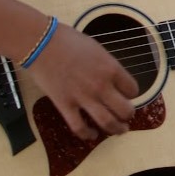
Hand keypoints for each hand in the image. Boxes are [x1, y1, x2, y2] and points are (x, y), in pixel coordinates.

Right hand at [21, 24, 139, 140]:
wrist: (42, 43)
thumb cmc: (69, 40)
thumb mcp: (97, 49)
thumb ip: (107, 66)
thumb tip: (112, 77)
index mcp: (111, 69)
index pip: (132, 89)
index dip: (132, 94)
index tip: (127, 95)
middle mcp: (101, 86)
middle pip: (125, 110)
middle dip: (128, 115)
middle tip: (127, 116)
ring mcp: (83, 97)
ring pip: (107, 122)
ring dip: (116, 129)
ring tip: (119, 130)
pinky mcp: (65, 105)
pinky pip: (79, 127)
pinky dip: (87, 134)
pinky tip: (92, 134)